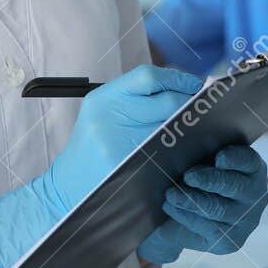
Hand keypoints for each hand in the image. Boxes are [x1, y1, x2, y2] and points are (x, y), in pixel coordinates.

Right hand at [0, 65, 200, 267]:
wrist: (66, 190)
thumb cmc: (91, 151)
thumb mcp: (102, 115)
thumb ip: (136, 100)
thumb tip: (185, 90)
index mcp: (103, 99)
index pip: (148, 76)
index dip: (177, 79)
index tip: (194, 86)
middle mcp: (109, 116)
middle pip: (167, 101)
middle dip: (189, 105)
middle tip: (201, 110)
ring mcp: (119, 143)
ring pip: (172, 126)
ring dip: (189, 128)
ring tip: (195, 130)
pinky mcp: (130, 167)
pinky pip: (167, 153)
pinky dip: (181, 150)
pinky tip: (184, 152)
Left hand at [138, 145, 267, 263]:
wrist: (181, 218)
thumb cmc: (193, 182)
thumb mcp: (199, 163)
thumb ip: (198, 152)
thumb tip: (180, 145)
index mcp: (252, 168)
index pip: (248, 160)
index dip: (234, 159)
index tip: (218, 158)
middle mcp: (255, 194)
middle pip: (235, 185)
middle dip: (209, 180)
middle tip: (188, 176)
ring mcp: (246, 220)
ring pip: (218, 209)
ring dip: (191, 199)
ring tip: (171, 194)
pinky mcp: (231, 241)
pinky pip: (208, 227)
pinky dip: (186, 215)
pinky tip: (171, 207)